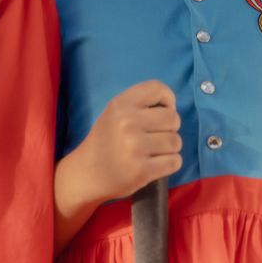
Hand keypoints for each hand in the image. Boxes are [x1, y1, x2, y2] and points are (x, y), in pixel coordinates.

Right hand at [73, 80, 181, 204]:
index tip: (162, 111)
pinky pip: (175, 162)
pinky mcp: (141, 171)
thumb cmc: (107, 140)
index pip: (158, 88)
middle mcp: (127, 123)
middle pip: (173, 118)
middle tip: (157, 135)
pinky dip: (171, 163)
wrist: (85, 174)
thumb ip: (140, 104)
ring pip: (176, 141)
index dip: (168, 100)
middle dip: (170, 127)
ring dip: (170, 147)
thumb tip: (171, 107)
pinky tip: (157, 164)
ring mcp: (134, 147)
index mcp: (121, 104)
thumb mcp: (116, 112)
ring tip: (154, 150)